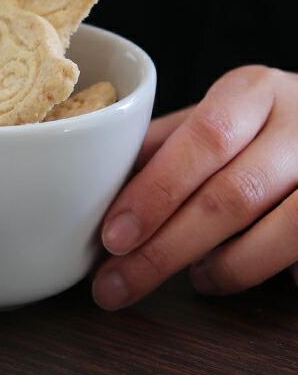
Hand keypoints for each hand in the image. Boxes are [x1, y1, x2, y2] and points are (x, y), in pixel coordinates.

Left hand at [92, 66, 297, 308]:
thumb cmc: (262, 126)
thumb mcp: (215, 117)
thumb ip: (164, 146)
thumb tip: (96, 184)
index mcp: (252, 92)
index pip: (202, 140)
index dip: (156, 192)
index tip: (113, 236)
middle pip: (233, 195)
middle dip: (168, 247)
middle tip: (119, 282)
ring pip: (283, 232)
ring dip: (227, 268)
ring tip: (197, 280)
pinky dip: (274, 274)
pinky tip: (244, 277)